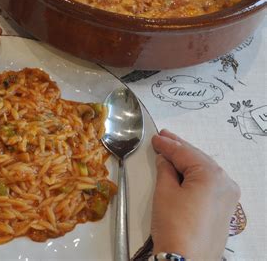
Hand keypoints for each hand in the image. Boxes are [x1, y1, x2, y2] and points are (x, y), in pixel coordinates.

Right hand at [151, 129, 239, 258]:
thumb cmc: (175, 226)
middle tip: (164, 137)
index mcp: (212, 175)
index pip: (186, 153)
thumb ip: (166, 170)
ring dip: (188, 162)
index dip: (168, 144)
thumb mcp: (165, 192)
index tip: (156, 137)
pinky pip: (210, 185)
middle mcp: (226, 183)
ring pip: (205, 172)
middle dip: (180, 149)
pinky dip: (196, 176)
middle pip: (199, 160)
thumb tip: (165, 160)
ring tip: (171, 152)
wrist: (185, 260)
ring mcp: (229, 197)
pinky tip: (184, 172)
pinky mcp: (225, 210)